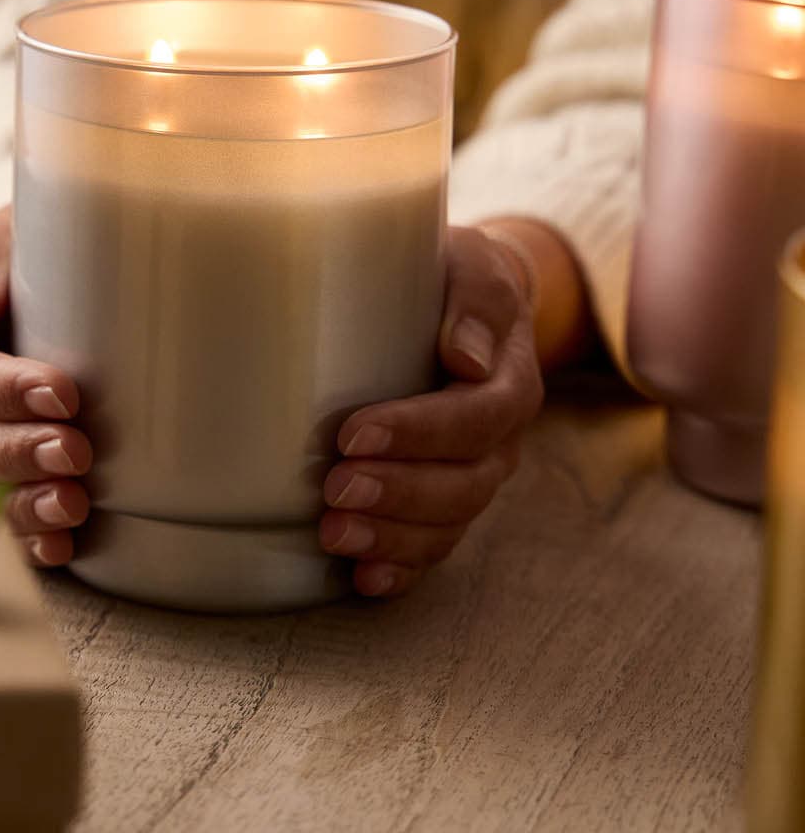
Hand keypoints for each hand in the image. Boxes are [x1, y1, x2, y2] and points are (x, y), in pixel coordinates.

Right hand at [0, 206, 89, 568]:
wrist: (65, 273)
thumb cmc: (35, 251)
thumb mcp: (11, 235)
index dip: (7, 390)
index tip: (64, 392)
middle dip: (20, 454)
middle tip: (76, 453)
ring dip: (24, 506)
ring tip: (72, 507)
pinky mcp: (15, 477)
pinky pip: (9, 520)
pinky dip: (32, 540)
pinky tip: (63, 546)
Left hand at [318, 225, 543, 598]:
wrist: (463, 302)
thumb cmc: (456, 276)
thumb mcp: (472, 264)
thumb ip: (476, 299)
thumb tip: (466, 355)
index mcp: (510, 383)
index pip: (476, 418)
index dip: (419, 433)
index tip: (354, 432)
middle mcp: (499, 441)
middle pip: (463, 484)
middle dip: (398, 494)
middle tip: (335, 490)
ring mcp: (473, 476)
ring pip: (448, 523)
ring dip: (392, 538)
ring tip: (334, 535)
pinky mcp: (443, 500)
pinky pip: (434, 546)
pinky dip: (402, 569)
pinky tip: (363, 580)